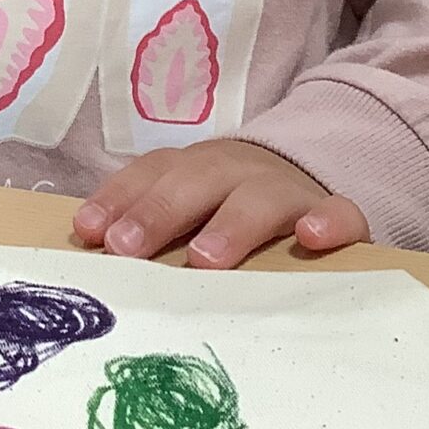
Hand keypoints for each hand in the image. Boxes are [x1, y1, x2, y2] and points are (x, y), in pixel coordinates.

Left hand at [73, 139, 368, 268]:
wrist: (308, 181)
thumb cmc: (230, 210)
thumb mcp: (190, 209)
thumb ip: (149, 228)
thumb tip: (92, 252)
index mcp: (195, 169)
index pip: (151, 175)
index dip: (118, 199)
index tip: (88, 231)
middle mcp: (236, 171)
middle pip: (196, 183)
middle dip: (159, 213)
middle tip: (128, 249)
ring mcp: (286, 191)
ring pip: (260, 198)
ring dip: (231, 224)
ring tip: (205, 259)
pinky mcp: (333, 214)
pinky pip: (340, 212)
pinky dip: (330, 221)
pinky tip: (312, 238)